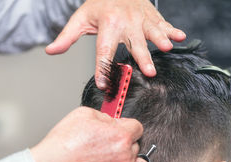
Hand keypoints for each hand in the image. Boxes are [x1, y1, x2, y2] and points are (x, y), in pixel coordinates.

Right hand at [31, 107, 152, 161]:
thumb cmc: (62, 145)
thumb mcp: (82, 114)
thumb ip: (104, 117)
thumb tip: (111, 121)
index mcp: (120, 136)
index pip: (137, 128)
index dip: (127, 128)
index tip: (119, 131)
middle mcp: (125, 157)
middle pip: (137, 148)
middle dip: (126, 146)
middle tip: (110, 149)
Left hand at [45, 0, 185, 88]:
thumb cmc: (98, 6)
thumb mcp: (80, 19)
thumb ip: (66, 37)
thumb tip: (51, 51)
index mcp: (108, 25)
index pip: (104, 51)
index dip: (103, 68)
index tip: (103, 84)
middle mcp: (126, 22)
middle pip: (134, 44)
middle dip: (142, 57)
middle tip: (149, 72)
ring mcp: (141, 19)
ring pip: (152, 31)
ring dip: (160, 40)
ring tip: (167, 49)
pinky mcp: (151, 16)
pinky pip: (163, 23)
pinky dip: (172, 30)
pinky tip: (180, 37)